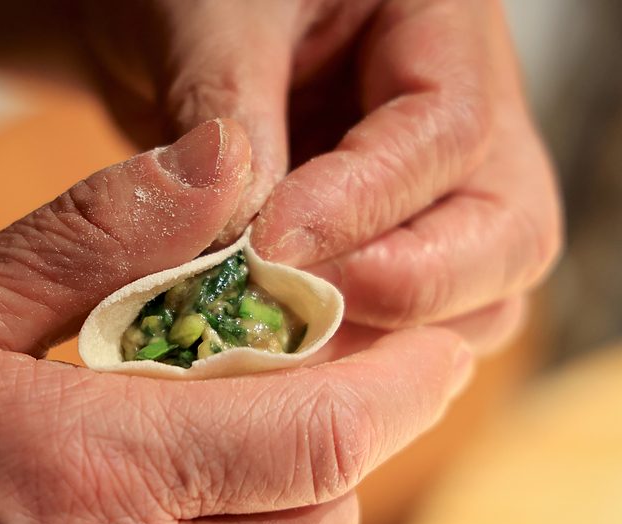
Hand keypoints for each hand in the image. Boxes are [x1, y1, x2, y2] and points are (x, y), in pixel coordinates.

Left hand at [82, 0, 561, 352]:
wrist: (160, 14)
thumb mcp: (214, 17)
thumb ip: (232, 114)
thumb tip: (248, 241)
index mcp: (442, 31)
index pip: (449, 135)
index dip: (365, 203)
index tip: (270, 248)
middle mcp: (458, 123)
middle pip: (502, 236)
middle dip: (408, 290)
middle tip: (297, 313)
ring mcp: (421, 194)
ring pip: (465, 297)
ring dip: (381, 336)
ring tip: (282, 344)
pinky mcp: (371, 245)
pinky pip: (392, 316)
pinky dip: (343, 347)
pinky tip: (271, 352)